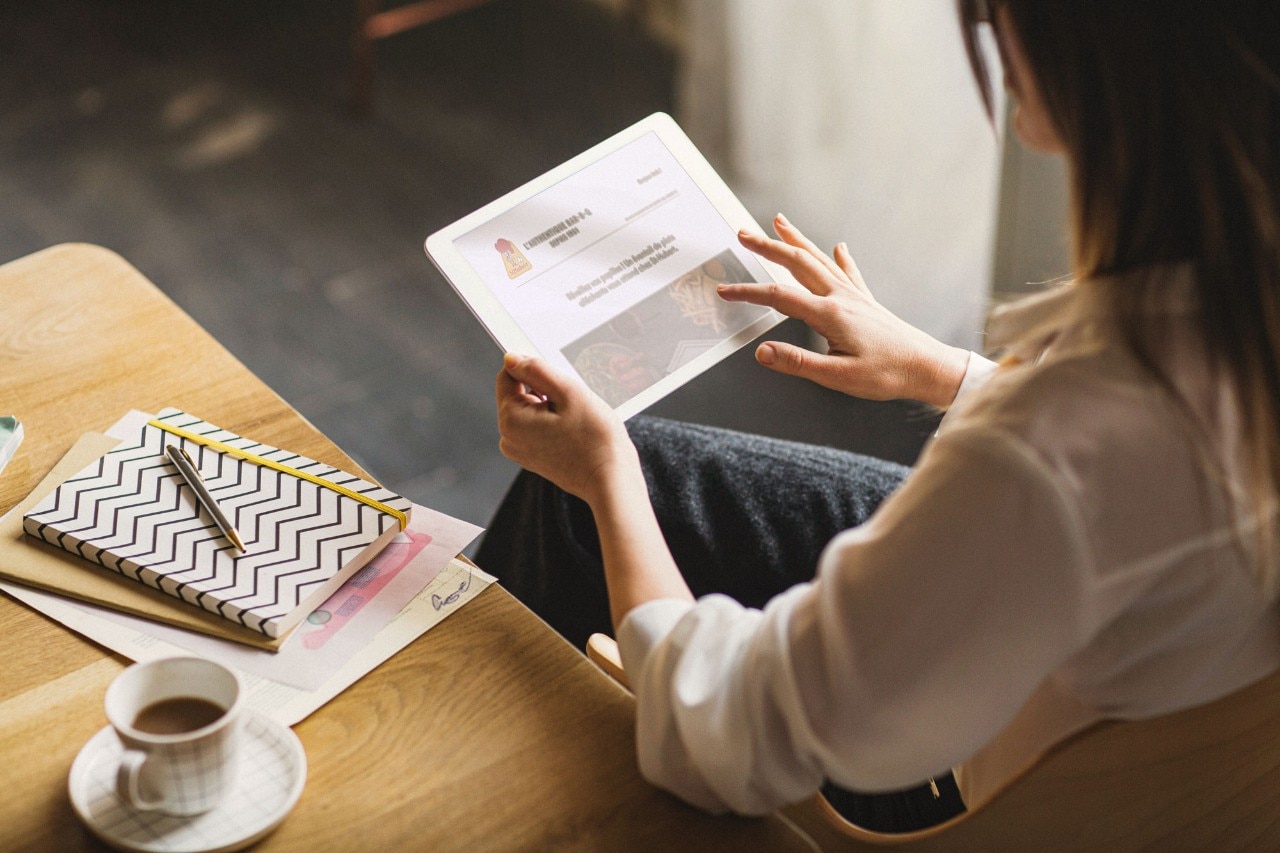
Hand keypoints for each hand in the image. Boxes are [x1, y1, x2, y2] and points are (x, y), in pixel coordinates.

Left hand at [495, 353, 638, 504]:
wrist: (611, 479)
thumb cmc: (596, 438)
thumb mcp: (568, 392)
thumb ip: (537, 370)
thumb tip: (511, 358)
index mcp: (511, 419)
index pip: (507, 376)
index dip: (531, 367)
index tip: (556, 372)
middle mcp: (508, 437)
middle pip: (518, 393)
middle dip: (544, 389)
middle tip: (573, 401)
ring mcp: (520, 451)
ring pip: (530, 410)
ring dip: (551, 405)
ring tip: (576, 417)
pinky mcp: (533, 458)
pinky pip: (537, 427)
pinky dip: (553, 421)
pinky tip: (574, 429)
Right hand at [720, 214, 968, 406]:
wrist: (928, 367)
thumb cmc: (887, 374)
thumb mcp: (838, 376)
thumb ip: (798, 363)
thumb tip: (762, 352)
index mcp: (830, 314)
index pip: (779, 297)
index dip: (748, 292)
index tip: (724, 290)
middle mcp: (841, 297)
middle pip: (797, 263)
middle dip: (767, 246)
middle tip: (743, 234)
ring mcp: (855, 296)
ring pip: (819, 259)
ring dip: (797, 240)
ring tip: (778, 222)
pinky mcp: (867, 302)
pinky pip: (849, 272)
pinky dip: (840, 258)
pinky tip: (839, 247)